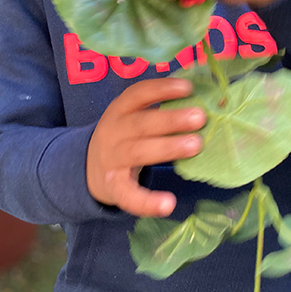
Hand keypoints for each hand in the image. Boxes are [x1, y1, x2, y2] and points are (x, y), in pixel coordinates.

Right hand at [87, 78, 205, 216]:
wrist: (88, 167)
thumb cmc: (124, 136)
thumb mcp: (131, 116)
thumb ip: (159, 109)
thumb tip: (203, 100)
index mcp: (119, 110)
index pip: (137, 94)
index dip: (161, 89)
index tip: (188, 88)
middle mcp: (113, 132)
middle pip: (140, 124)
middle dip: (171, 119)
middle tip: (200, 117)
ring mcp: (112, 160)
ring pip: (138, 152)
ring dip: (168, 148)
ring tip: (196, 145)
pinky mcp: (114, 186)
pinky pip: (129, 195)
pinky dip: (148, 201)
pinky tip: (169, 203)